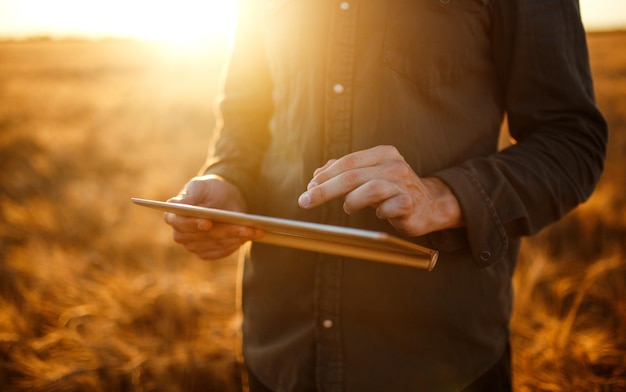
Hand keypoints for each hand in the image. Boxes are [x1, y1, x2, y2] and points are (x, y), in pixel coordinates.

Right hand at [164, 174, 263, 258]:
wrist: (225, 198)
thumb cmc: (209, 189)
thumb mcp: (200, 186)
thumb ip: (188, 195)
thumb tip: (173, 205)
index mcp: (174, 217)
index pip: (180, 224)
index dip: (193, 225)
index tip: (208, 223)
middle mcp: (181, 235)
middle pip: (203, 237)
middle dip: (225, 231)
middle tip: (245, 227)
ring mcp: (194, 246)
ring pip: (216, 244)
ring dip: (236, 237)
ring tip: (254, 230)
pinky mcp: (208, 252)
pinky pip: (223, 251)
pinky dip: (237, 243)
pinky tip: (251, 235)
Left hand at [297, 145, 463, 236]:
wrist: (429, 204)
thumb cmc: (394, 189)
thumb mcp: (370, 175)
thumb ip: (345, 172)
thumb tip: (317, 174)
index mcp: (383, 154)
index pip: (348, 161)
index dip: (326, 175)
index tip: (309, 188)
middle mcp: (394, 165)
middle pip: (352, 176)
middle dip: (325, 190)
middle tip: (306, 201)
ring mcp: (404, 184)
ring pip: (370, 189)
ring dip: (352, 201)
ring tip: (348, 208)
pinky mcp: (411, 204)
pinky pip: (389, 208)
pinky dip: (379, 212)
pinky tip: (378, 214)